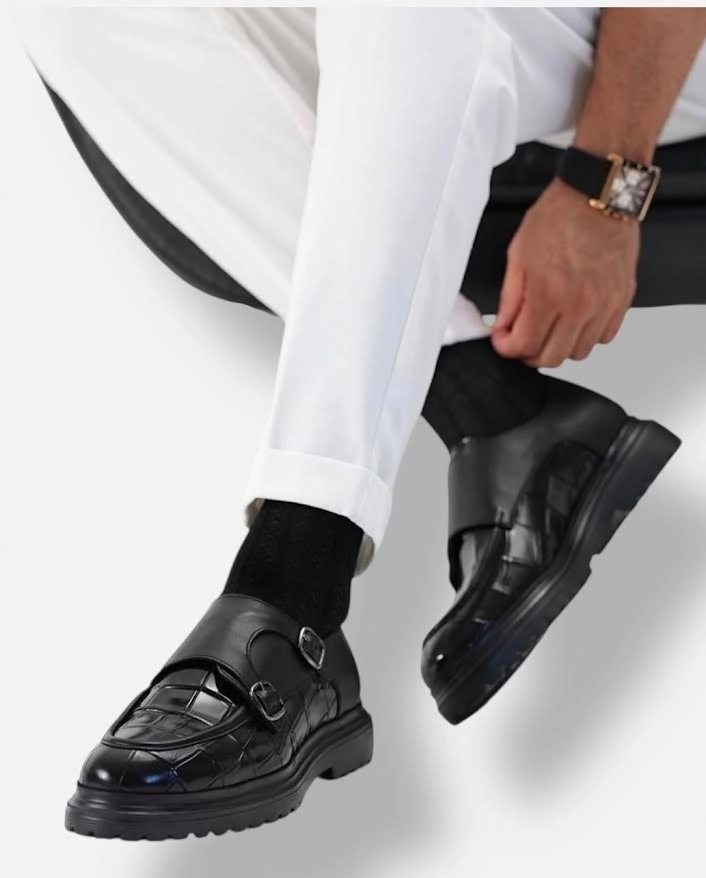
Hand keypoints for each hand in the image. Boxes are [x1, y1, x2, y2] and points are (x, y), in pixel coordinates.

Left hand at [491, 177, 639, 367]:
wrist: (597, 194)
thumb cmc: (559, 216)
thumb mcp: (518, 256)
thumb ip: (510, 298)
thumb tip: (503, 325)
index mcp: (549, 294)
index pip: (525, 345)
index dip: (507, 348)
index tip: (503, 340)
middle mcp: (580, 305)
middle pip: (552, 357)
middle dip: (530, 354)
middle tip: (522, 339)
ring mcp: (604, 305)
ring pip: (579, 352)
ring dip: (559, 346)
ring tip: (548, 327)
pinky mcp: (622, 299)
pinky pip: (604, 337)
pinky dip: (586, 336)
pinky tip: (574, 320)